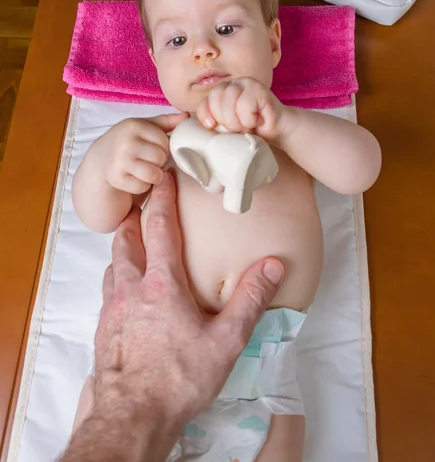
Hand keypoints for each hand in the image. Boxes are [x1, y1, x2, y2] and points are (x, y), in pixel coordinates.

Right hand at [94, 113, 187, 194]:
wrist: (100, 158)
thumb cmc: (129, 140)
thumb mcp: (144, 127)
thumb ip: (167, 122)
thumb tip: (187, 117)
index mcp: (134, 126)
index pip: (165, 141)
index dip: (165, 147)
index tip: (156, 148)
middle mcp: (126, 142)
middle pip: (160, 158)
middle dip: (159, 161)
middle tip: (150, 160)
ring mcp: (120, 161)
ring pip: (154, 174)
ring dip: (153, 175)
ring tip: (147, 169)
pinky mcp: (117, 179)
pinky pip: (142, 186)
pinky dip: (142, 185)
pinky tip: (135, 177)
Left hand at [94, 172, 284, 430]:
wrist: (131, 417)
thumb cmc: (180, 378)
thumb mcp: (226, 341)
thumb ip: (250, 299)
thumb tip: (272, 265)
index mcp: (161, 284)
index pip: (158, 227)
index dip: (160, 198)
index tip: (161, 177)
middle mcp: (130, 288)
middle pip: (126, 239)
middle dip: (135, 218)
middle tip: (143, 204)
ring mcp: (111, 309)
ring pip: (112, 263)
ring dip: (123, 246)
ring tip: (133, 241)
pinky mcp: (103, 329)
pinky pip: (107, 290)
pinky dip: (116, 275)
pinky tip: (126, 290)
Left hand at [196, 77, 284, 140]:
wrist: (277, 130)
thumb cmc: (251, 130)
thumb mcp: (227, 128)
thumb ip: (214, 123)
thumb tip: (194, 125)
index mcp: (220, 93)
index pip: (204, 102)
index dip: (205, 115)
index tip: (211, 126)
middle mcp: (231, 84)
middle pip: (215, 99)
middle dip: (225, 120)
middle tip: (237, 129)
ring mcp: (246, 83)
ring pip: (230, 102)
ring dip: (238, 122)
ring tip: (247, 126)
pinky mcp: (259, 88)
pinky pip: (245, 106)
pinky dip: (250, 119)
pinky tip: (258, 119)